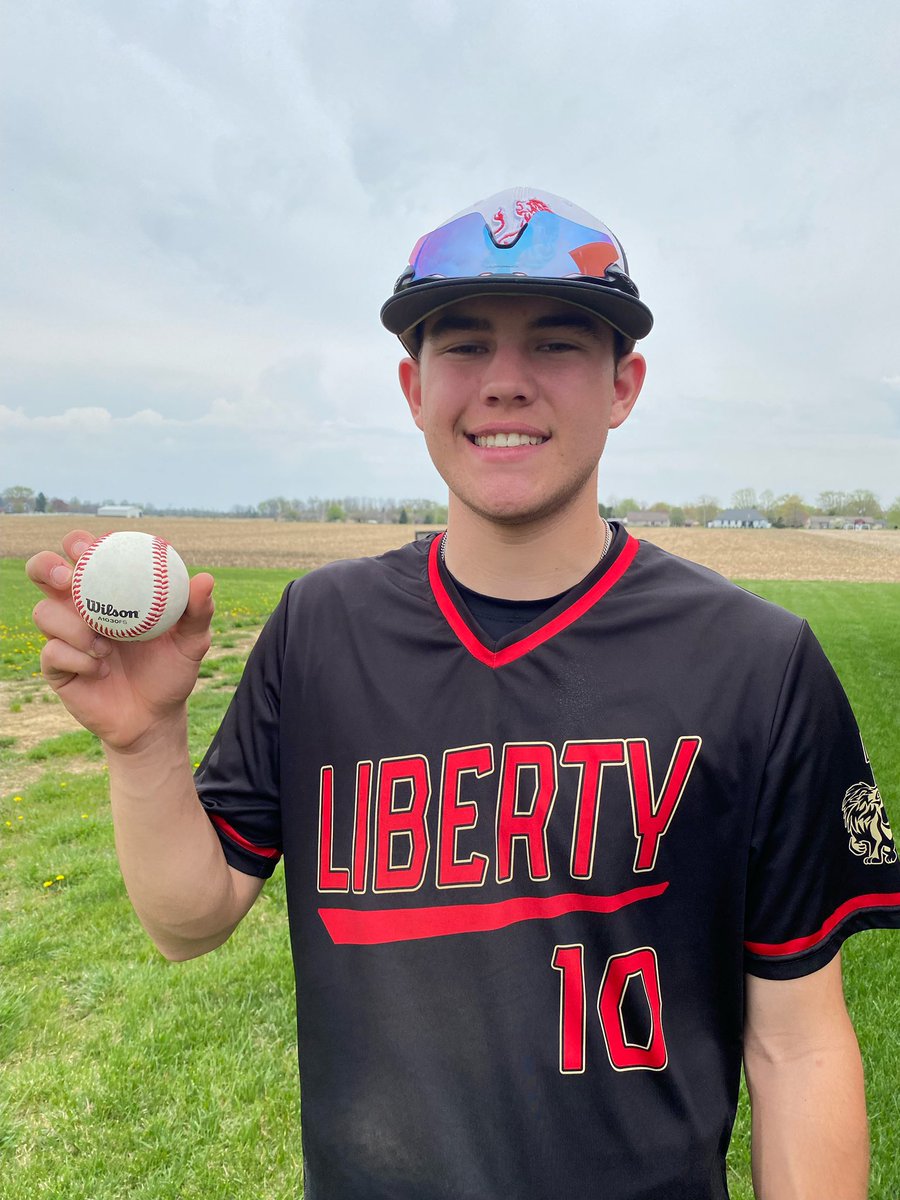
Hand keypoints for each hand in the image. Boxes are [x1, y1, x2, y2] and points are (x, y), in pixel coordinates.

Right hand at [28, 530, 214, 750]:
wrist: (155, 719)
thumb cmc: (171, 672)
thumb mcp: (192, 642)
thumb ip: (198, 612)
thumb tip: (205, 579)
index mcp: (109, 591)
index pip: (84, 554)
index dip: (79, 543)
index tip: (90, 547)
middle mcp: (80, 608)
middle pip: (43, 572)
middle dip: (47, 567)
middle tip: (68, 578)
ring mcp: (64, 637)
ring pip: (43, 612)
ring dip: (71, 625)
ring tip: (104, 645)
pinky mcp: (56, 667)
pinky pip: (52, 652)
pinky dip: (77, 658)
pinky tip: (100, 668)